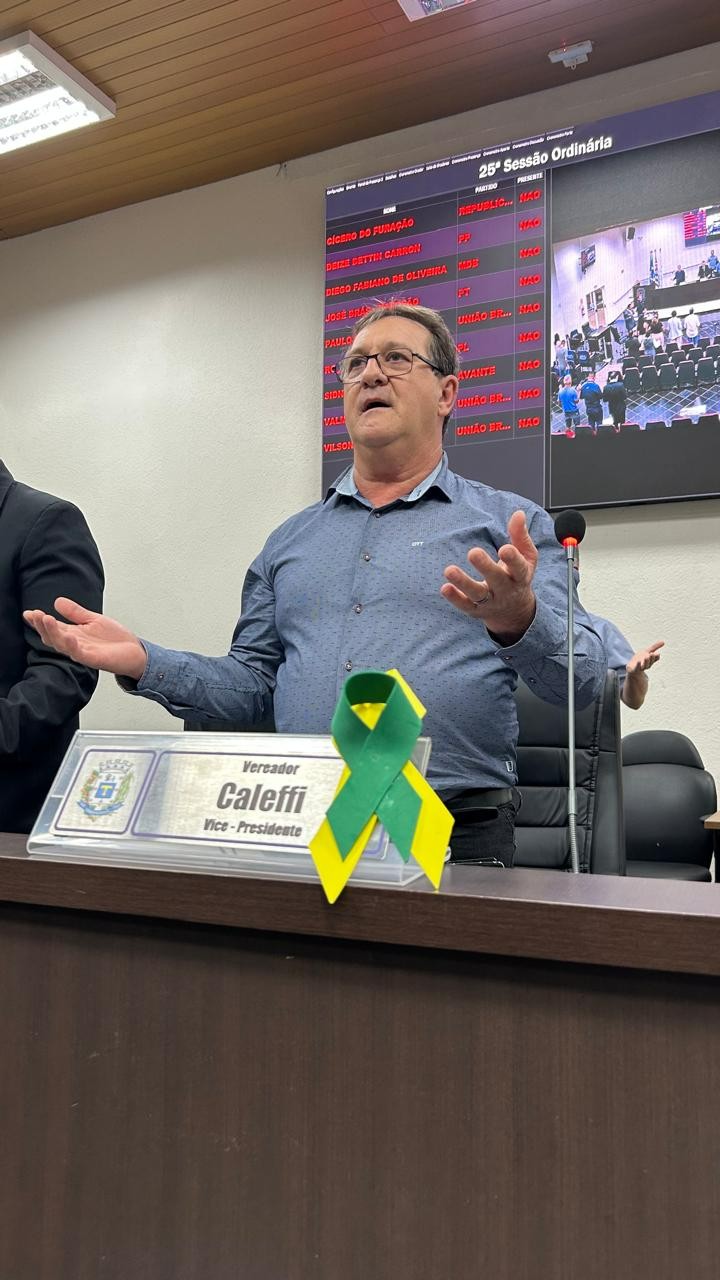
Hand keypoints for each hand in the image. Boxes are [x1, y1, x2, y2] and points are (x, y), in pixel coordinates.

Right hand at [23, 597, 146, 679]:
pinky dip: (73, 645)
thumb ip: (76, 612)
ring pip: (62, 645)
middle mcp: (75, 644)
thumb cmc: (115, 640)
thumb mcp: (93, 620)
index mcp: (73, 634)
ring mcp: (83, 653)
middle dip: (42, 626)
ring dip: (53, 633)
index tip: (28, 613)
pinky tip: (69, 636)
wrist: (135, 652)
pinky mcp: (94, 659)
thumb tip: (57, 601)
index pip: (52, 627)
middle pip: (53, 637)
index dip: (39, 621)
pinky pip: (80, 654)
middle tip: (35, 615)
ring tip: (46, 619)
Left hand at [441, 510, 536, 643]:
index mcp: (520, 576)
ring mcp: (491, 602)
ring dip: (463, 583)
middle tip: (473, 552)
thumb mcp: (526, 557)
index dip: (513, 559)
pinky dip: (455, 598)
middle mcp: (506, 590)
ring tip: (449, 570)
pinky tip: (444, 588)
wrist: (514, 611)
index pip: (519, 568)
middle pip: (496, 580)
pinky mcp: (476, 610)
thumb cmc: (518, 576)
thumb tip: (518, 513)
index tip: (505, 548)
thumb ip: (520, 536)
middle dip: (485, 567)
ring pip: (477, 594)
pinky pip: (465, 605)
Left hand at [626, 640, 663, 676]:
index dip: (656, 656)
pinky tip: (638, 661)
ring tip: (646, 657)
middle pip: (651, 662)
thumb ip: (655, 647)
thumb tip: (664, 642)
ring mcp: (641, 667)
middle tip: (652, 654)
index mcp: (651, 660)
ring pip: (645, 665)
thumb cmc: (641, 658)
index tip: (657, 653)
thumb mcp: (647, 651)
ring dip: (646, 661)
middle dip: (651, 658)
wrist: (632, 667)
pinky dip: (638, 665)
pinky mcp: (635, 669)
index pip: (656, 658)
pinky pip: (637, 668)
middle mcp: (647, 664)